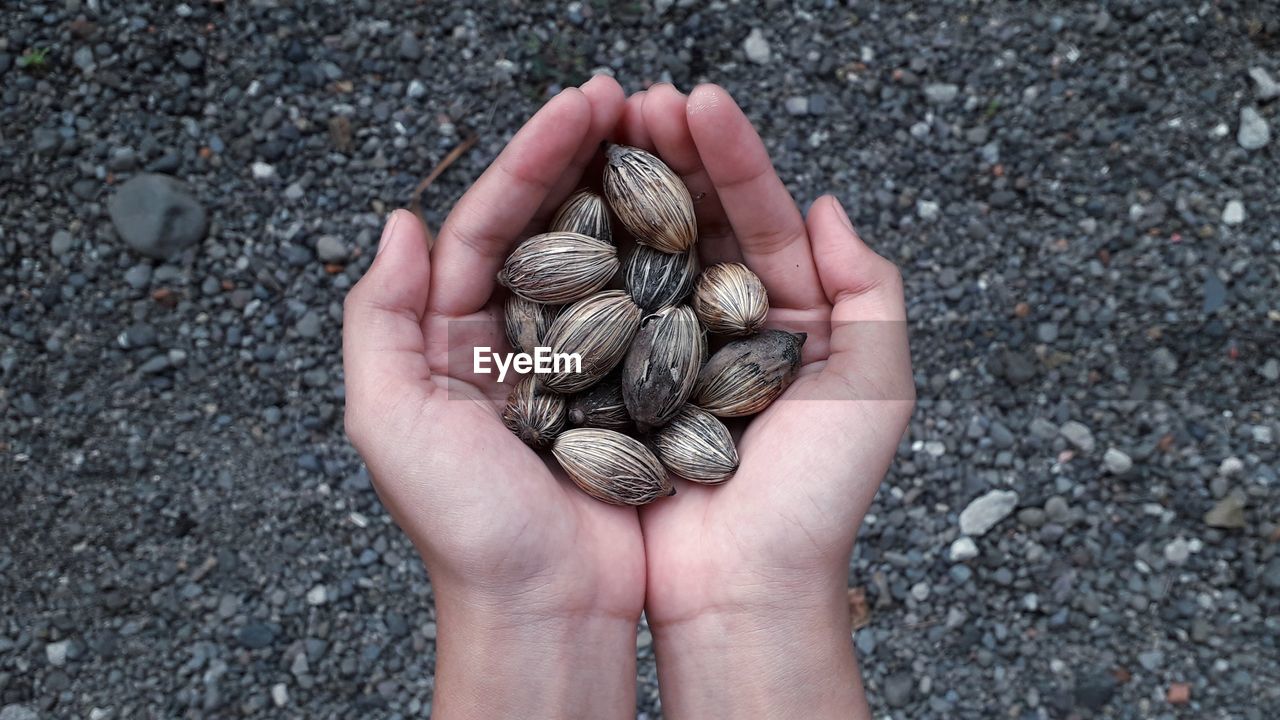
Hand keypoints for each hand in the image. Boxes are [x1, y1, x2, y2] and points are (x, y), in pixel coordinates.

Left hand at [342, 76, 642, 718]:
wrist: (548, 611)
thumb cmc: (467, 530)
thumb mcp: (390, 422)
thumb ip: (379, 319)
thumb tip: (402, 223)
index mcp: (453, 335)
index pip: (488, 223)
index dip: (530, 157)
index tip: (580, 104)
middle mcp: (517, 337)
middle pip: (552, 224)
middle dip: (586, 154)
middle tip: (630, 95)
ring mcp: (581, 361)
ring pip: (609, 256)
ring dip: (635, 191)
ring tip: (671, 134)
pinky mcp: (636, 390)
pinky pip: (655, 311)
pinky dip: (674, 262)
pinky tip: (699, 219)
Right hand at [621, 84, 914, 718]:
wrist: (742, 591)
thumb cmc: (814, 503)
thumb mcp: (876, 389)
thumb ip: (868, 291)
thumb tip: (828, 204)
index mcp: (789, 317)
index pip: (762, 215)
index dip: (732, 155)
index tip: (698, 100)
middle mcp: (725, 324)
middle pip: (696, 219)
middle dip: (667, 152)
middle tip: (635, 98)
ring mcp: (666, 349)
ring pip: (642, 251)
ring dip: (621, 186)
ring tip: (596, 126)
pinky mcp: (614, 382)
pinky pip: (596, 308)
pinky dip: (580, 257)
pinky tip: (560, 207)